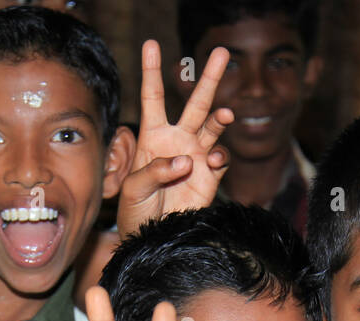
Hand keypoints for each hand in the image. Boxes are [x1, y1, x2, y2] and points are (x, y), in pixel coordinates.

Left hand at [116, 39, 233, 237]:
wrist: (152, 237)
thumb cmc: (135, 211)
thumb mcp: (134, 189)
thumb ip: (155, 171)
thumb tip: (185, 160)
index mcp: (152, 136)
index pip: (152, 97)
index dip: (151, 71)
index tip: (151, 44)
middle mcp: (177, 140)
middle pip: (195, 102)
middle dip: (209, 78)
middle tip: (222, 52)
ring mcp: (196, 156)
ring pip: (213, 125)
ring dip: (221, 117)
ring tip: (225, 114)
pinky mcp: (210, 175)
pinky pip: (221, 158)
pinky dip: (220, 156)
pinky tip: (213, 160)